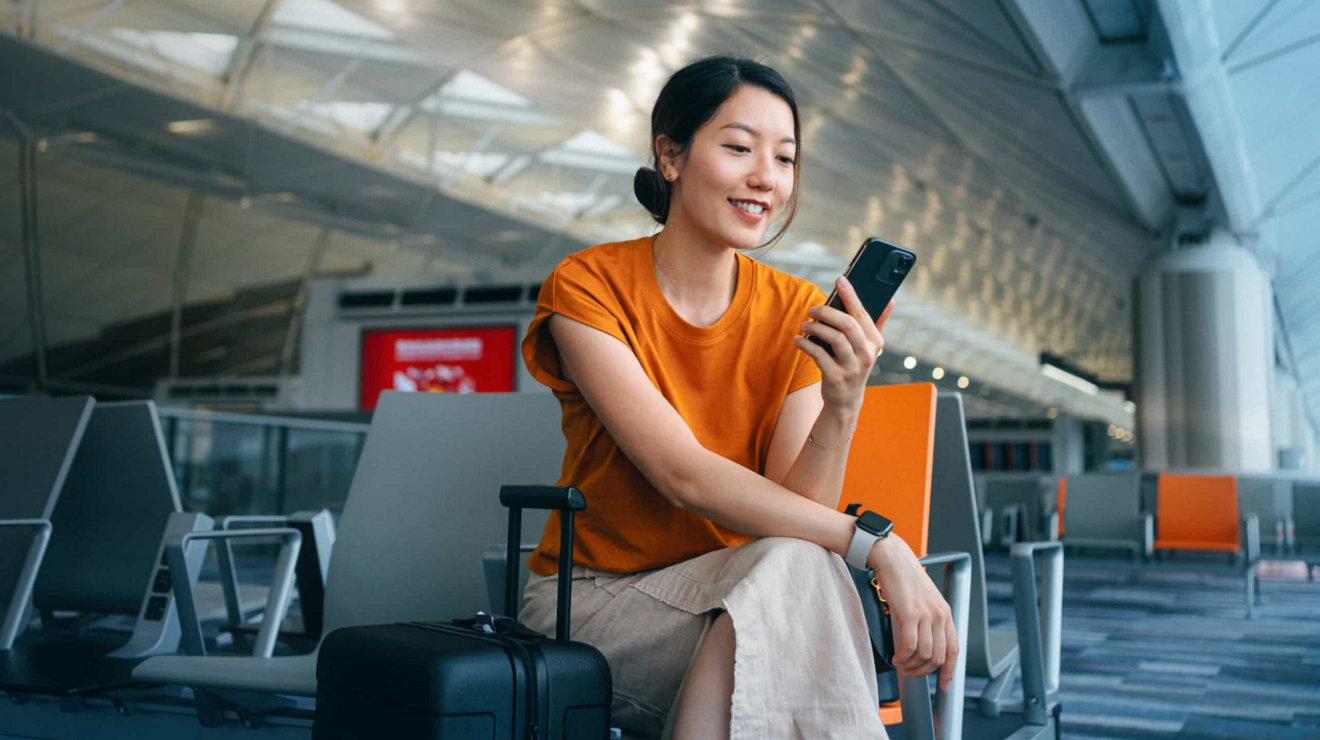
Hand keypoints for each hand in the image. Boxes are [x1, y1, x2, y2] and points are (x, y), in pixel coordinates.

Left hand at [793, 277, 894, 415]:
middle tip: (813, 309)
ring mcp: (852, 367)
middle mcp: (867, 354)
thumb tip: (891, 300)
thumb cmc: (854, 365)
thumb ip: (878, 323)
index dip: (851, 295)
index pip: (863, 314)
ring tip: (805, 325)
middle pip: (848, 325)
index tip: (840, 279)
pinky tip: (798, 340)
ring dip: (816, 328)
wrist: (846, 401)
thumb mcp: (869, 347)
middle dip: (828, 312)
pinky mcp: (836, 378)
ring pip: (834, 338)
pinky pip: (819, 355)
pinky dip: (806, 344)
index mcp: (875, 342)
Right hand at [868, 534, 958, 690]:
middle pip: (939, 656)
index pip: (954, 649)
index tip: (944, 684)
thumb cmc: (904, 577)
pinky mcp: (910, 614)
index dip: (950, 671)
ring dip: (911, 665)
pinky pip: (909, 645)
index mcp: (946, 612)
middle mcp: (940, 615)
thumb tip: (923, 645)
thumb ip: (928, 620)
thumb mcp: (925, 600)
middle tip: (911, 672)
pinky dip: (902, 656)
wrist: (892, 558)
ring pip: (924, 654)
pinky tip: (896, 656)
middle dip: (924, 671)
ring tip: (901, 664)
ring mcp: (926, 614)